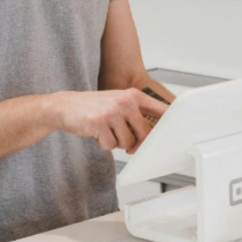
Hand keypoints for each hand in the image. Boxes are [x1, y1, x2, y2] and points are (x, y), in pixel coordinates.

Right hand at [53, 89, 167, 153]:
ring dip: (117, 143)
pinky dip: (104, 145)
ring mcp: (112, 112)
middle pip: (146, 133)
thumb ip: (136, 113)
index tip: (177, 133)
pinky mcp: (99, 123)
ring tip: (107, 132)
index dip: (170, 123)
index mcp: (133, 95)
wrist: (64, 106)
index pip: (161, 110)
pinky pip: (111, 146)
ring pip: (127, 142)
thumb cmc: (94, 106)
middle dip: (137, 143)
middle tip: (129, 143)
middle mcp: (125, 101)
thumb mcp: (118, 102)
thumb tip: (154, 132)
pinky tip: (97, 134)